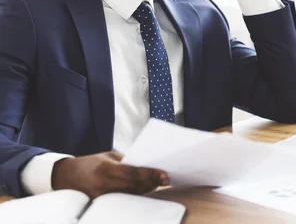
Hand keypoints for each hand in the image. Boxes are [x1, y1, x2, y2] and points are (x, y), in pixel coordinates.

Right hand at [51, 151, 168, 198]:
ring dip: (146, 189)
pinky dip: (135, 195)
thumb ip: (125, 161)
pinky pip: (122, 200)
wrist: (65, 176)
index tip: (163, 173)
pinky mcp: (99, 204)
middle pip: (133, 186)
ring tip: (158, 183)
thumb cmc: (90, 163)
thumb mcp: (107, 156)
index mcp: (105, 169)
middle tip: (165, 178)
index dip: (149, 174)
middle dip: (151, 182)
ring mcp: (100, 197)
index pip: (132, 173)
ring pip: (130, 195)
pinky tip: (144, 190)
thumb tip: (146, 166)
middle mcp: (102, 184)